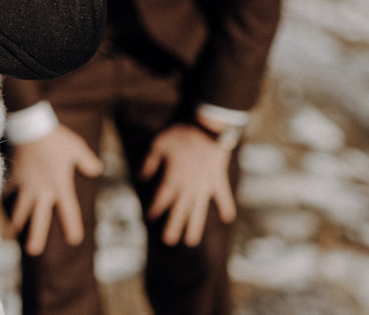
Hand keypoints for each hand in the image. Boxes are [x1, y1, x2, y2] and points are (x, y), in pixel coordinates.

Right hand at [4, 124, 103, 255]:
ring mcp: (26, 185)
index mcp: (60, 186)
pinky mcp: (15, 177)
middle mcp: (42, 191)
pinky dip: (4, 198)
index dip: (72, 226)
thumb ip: (88, 161)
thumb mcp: (77, 148)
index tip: (74, 240)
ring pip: (19, 209)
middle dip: (36, 236)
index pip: (69, 212)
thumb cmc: (56, 139)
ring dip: (16, 223)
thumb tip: (98, 169)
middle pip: (39, 218)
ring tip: (10, 236)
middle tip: (33, 251)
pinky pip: (8, 191)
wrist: (31, 126)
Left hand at [139, 123, 236, 247]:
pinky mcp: (218, 180)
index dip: (155, 210)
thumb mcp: (158, 144)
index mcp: (173, 179)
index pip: (161, 199)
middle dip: (173, 226)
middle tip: (169, 241)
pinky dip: (226, 206)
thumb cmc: (181, 134)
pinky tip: (228, 218)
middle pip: (179, 211)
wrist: (208, 127)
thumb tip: (140, 178)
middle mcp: (188, 187)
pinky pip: (223, 196)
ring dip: (195, 226)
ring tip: (191, 241)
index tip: (150, 219)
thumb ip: (149, 163)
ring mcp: (205, 186)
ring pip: (199, 210)